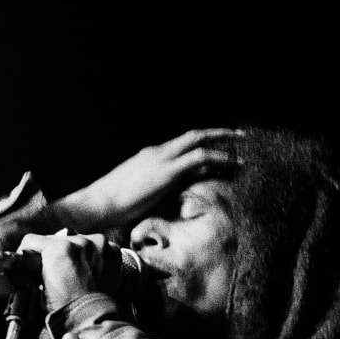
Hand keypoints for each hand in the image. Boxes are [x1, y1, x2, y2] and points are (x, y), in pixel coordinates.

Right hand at [16, 232, 119, 312]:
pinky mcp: (111, 251)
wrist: (93, 321)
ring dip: (72, 254)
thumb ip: (35, 267)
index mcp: (58, 249)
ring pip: (76, 242)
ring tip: (73, 274)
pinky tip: (88, 272)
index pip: (32, 241)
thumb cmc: (66, 309)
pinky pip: (95, 247)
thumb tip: (30, 261)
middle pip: (55, 240)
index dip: (27, 254)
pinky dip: (91, 257)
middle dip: (51, 255)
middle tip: (52, 273)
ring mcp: (98, 245)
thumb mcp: (39, 287)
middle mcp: (80, 241)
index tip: (28, 263)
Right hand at [49, 128, 245, 230]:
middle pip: (193, 135)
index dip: (201, 145)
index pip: (181, 145)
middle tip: (238, 135)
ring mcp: (162, 158)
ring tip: (243, 145)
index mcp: (149, 156)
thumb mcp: (135, 194)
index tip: (217, 149)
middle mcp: (157, 151)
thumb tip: (163, 199)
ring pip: (200, 140)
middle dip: (217, 133)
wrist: (96, 203)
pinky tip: (234, 161)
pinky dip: (220, 156)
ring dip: (224, 141)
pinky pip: (200, 157)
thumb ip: (151, 191)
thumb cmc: (109, 205)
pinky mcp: (167, 170)